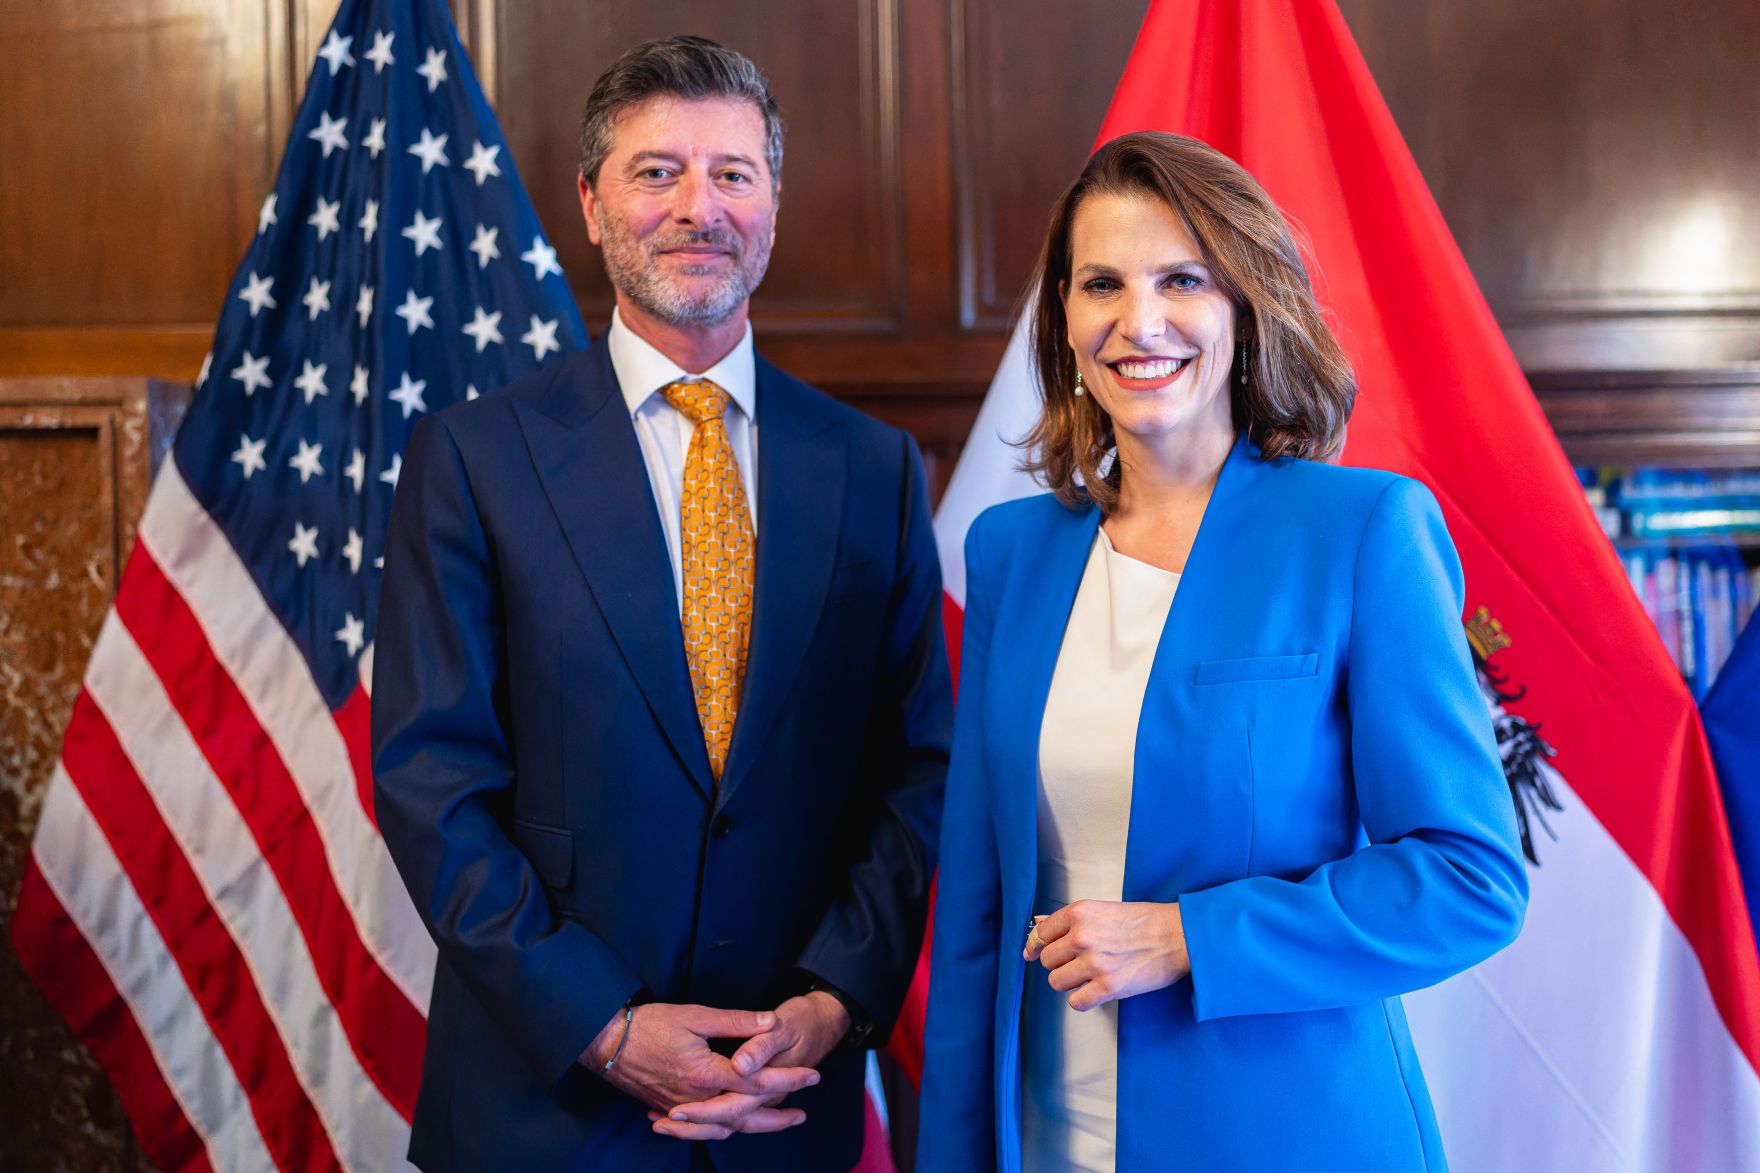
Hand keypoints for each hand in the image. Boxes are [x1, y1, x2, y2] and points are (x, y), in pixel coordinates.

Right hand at [652, 991, 850, 1140]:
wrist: (606, 1043)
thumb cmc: (650, 1025)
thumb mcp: (696, 1015)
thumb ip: (736, 1021)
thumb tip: (770, 1021)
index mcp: (706, 1073)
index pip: (757, 1081)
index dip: (788, 1079)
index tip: (812, 1076)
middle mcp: (696, 1098)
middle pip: (746, 1115)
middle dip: (777, 1116)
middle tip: (802, 1113)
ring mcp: (682, 1108)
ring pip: (725, 1127)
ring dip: (754, 1126)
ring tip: (778, 1123)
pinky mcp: (669, 1110)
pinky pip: (704, 1128)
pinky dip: (725, 1129)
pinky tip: (736, 1125)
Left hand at [1024, 900, 1188, 1011]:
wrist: (1179, 936)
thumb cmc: (1145, 921)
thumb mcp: (1103, 909)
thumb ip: (1069, 919)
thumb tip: (1039, 923)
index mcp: (1079, 913)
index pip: (1040, 934)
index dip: (1035, 946)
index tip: (1033, 953)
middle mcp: (1082, 936)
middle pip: (1046, 960)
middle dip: (1060, 964)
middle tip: (1079, 963)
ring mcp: (1094, 962)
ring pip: (1056, 982)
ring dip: (1070, 982)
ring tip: (1090, 976)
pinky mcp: (1108, 986)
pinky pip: (1076, 1002)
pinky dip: (1083, 999)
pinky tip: (1096, 990)